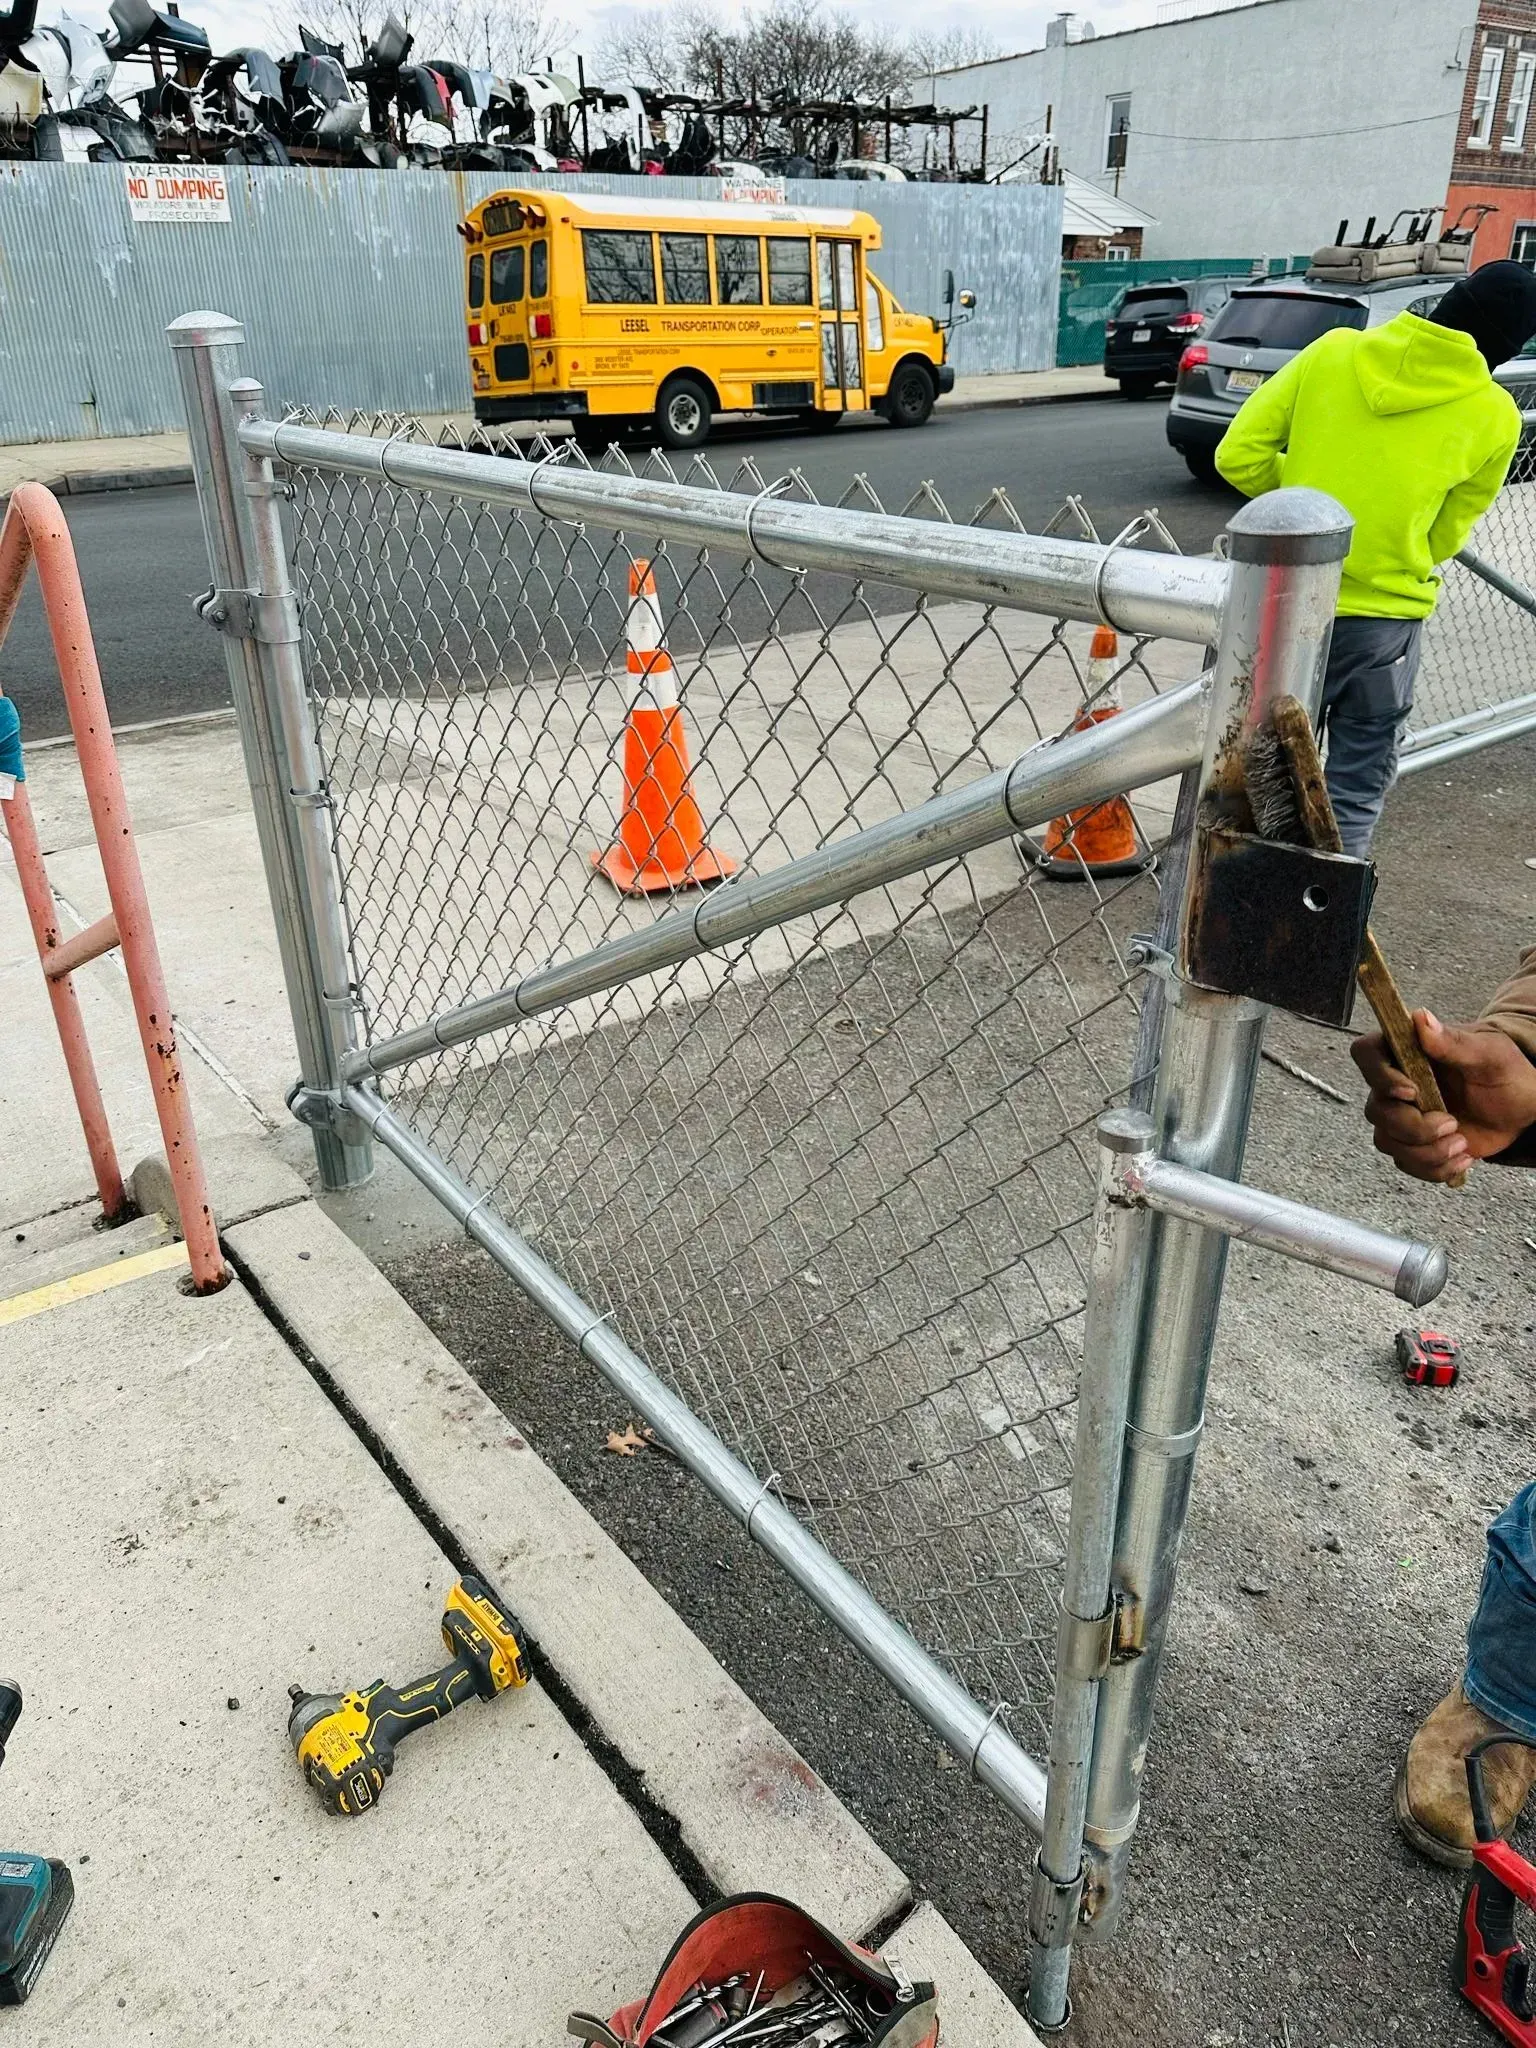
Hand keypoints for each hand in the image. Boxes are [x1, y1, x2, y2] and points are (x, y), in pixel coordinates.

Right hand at [1351, 1010, 1535, 1182]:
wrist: (1520, 1106)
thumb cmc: (1505, 1071)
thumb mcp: (1488, 1053)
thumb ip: (1453, 1040)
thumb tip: (1420, 1018)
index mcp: (1407, 1051)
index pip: (1366, 1054)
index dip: (1379, 1075)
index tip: (1411, 1091)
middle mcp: (1396, 1083)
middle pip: (1376, 1111)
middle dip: (1414, 1127)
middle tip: (1452, 1125)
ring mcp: (1402, 1116)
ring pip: (1387, 1142)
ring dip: (1427, 1152)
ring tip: (1461, 1144)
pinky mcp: (1413, 1144)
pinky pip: (1406, 1163)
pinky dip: (1436, 1168)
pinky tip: (1462, 1157)